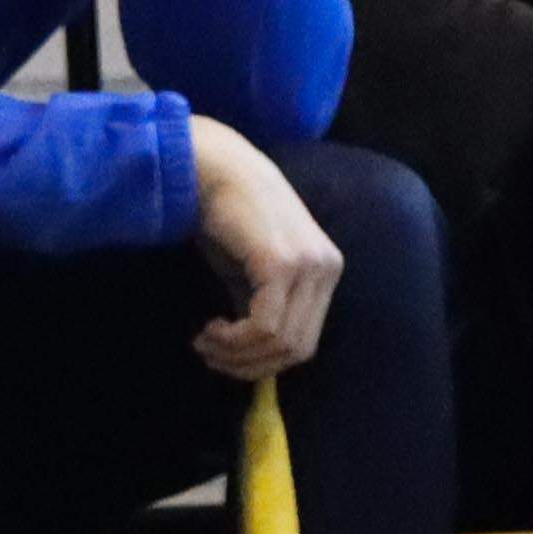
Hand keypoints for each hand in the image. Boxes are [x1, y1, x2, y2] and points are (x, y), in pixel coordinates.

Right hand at [183, 118, 345, 379]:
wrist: (215, 168)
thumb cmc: (228, 217)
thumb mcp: (251, 272)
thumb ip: (263, 309)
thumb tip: (254, 357)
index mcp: (327, 270)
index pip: (306, 340)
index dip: (265, 362)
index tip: (225, 356)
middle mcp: (327, 267)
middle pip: (298, 349)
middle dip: (249, 365)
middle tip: (210, 354)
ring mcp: (309, 265)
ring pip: (281, 342)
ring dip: (236, 353)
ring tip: (205, 340)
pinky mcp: (282, 263)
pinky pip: (265, 326)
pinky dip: (235, 338)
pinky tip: (211, 327)